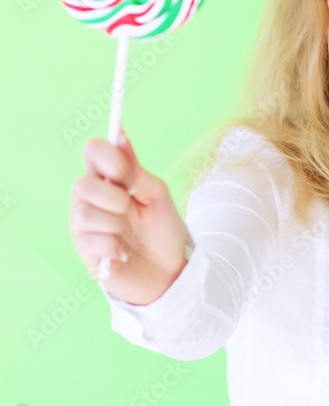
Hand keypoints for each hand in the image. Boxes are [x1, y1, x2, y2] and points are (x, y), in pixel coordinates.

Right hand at [69, 127, 189, 304]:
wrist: (169, 271)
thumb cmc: (162, 230)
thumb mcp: (157, 195)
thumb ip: (137, 169)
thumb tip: (120, 134)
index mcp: (109, 178)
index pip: (93, 150)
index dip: (108, 157)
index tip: (128, 174)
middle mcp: (90, 198)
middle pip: (82, 184)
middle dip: (115, 198)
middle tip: (131, 209)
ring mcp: (83, 225)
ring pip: (83, 213)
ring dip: (115, 223)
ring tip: (127, 234)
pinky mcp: (84, 251)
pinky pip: (90, 240)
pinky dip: (114, 246)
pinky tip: (122, 252)